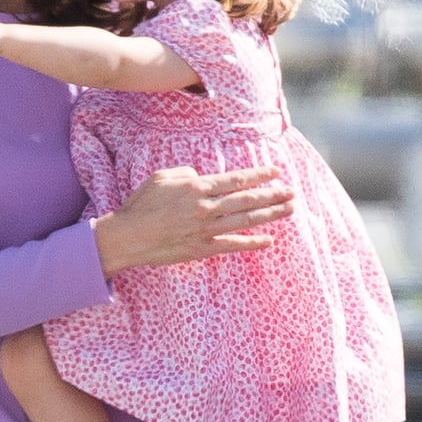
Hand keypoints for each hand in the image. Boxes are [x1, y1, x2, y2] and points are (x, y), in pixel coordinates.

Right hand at [93, 165, 293, 277]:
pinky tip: (269, 240)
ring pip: (246, 221)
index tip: (276, 172)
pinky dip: (252, 243)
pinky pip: (233, 245)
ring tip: (289, 209)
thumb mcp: (161, 177)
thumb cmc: (141, 204)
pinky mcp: (202, 249)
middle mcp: (206, 208)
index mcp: (197, 188)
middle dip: (272, 195)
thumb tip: (201, 177)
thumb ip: (186, 173)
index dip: (259, 176)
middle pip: (247, 200)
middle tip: (292, 192)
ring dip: (270, 215)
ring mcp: (206, 230)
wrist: (129, 237)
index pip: (236, 180)